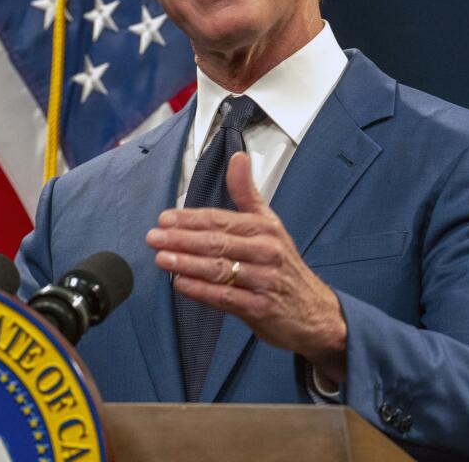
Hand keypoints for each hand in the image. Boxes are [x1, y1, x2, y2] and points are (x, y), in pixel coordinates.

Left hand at [145, 151, 347, 382]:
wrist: (315, 312)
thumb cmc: (284, 266)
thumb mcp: (269, 224)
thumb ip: (246, 193)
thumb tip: (237, 157)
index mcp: (264, 228)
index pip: (221, 220)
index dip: (190, 219)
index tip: (164, 218)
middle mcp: (266, 251)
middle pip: (217, 243)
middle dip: (182, 239)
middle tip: (154, 237)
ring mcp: (264, 280)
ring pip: (219, 269)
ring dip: (186, 263)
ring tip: (161, 258)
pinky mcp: (260, 307)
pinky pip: (225, 297)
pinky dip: (201, 290)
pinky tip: (180, 284)